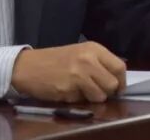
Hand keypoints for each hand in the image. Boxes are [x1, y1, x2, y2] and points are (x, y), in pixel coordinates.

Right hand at [11, 41, 125, 102]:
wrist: (28, 66)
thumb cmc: (56, 60)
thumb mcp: (81, 53)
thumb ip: (99, 63)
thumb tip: (116, 79)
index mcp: (94, 49)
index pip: (119, 66)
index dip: (121, 81)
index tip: (118, 88)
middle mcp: (88, 59)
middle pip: (113, 83)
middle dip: (107, 91)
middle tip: (97, 91)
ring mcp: (78, 74)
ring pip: (100, 95)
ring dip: (93, 98)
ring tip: (81, 91)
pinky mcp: (68, 88)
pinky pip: (82, 100)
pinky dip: (78, 100)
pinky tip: (68, 91)